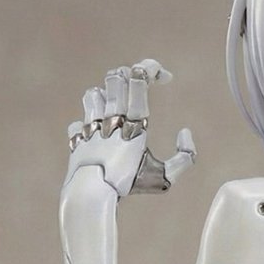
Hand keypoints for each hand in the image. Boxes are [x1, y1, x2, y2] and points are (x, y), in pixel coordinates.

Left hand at [63, 59, 195, 197]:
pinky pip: (79, 121)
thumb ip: (186, 157)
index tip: (165, 77)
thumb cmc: (130, 186)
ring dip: (107, 97)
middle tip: (140, 87)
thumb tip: (185, 133)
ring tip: (117, 110)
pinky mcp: (77, 138)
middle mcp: (111, 118)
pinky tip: (97, 134)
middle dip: (131, 76)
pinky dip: (88, 123)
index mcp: (134, 122)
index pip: (138, 77)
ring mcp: (91, 126)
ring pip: (94, 93)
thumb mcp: (166, 177)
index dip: (152, 68)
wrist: (90, 195)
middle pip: (115, 77)